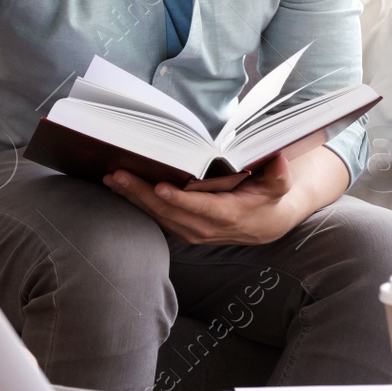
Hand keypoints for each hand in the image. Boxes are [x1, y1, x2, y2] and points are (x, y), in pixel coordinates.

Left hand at [104, 153, 305, 245]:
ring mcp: (191, 231)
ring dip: (133, 198)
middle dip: (142, 193)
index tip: (160, 188)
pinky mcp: (182, 229)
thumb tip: (279, 159)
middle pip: (170, 212)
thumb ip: (278, 175)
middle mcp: (206, 228)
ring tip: (112, 179)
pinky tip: (119, 188)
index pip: (201, 208)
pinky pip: (156, 218)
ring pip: (158, 216)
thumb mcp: (279, 185)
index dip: (180, 200)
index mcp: (228, 215)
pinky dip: (137, 203)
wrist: (266, 224)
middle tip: (119, 174)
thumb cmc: (268, 198)